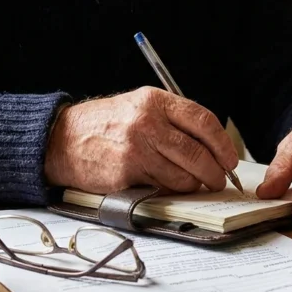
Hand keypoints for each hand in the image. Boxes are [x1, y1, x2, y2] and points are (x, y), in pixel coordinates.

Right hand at [44, 87, 238, 193]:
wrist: (62, 139)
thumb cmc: (104, 125)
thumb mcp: (138, 106)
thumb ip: (172, 120)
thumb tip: (210, 146)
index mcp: (155, 101)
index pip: (203, 121)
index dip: (223, 144)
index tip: (230, 158)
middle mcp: (148, 122)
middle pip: (198, 152)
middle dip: (216, 172)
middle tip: (219, 180)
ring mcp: (137, 148)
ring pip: (184, 175)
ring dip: (196, 185)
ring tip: (196, 185)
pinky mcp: (127, 172)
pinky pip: (163, 187)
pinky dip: (173, 190)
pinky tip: (171, 187)